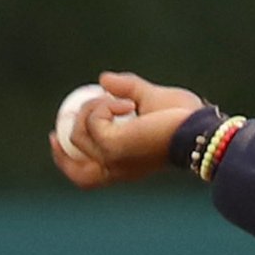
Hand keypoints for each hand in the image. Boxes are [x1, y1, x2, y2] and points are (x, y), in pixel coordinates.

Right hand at [48, 71, 207, 188]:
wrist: (198, 129)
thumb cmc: (183, 119)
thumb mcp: (150, 100)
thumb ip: (128, 90)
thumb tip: (102, 79)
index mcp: (122, 167)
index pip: (83, 175)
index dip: (64, 159)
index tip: (57, 135)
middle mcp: (114, 170)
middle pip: (74, 160)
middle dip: (68, 134)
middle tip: (69, 113)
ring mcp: (111, 161)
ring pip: (79, 133)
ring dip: (93, 109)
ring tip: (123, 102)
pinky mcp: (112, 148)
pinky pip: (92, 121)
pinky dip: (105, 106)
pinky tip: (129, 105)